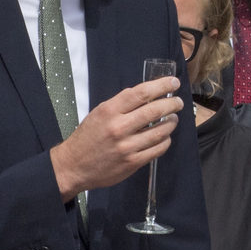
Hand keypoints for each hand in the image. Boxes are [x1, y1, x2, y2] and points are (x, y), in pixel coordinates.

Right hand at [50, 77, 181, 201]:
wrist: (73, 166)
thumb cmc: (86, 138)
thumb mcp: (98, 114)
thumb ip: (120, 104)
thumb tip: (147, 95)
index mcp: (109, 111)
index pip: (141, 93)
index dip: (162, 86)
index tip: (173, 83)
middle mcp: (119, 127)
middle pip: (155, 110)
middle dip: (173, 104)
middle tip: (178, 102)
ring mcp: (127, 146)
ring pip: (161, 131)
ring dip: (171, 123)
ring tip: (172, 119)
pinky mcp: (132, 162)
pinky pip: (158, 149)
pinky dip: (165, 141)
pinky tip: (164, 137)